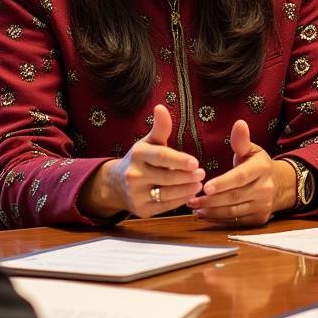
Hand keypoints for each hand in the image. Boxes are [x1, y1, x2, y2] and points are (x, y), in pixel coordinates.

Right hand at [81, 104, 204, 217]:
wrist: (115, 184)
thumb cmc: (140, 160)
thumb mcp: (148, 142)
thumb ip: (160, 128)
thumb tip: (161, 107)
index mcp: (138, 154)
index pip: (161, 157)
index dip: (179, 160)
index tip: (196, 162)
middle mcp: (134, 174)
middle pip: (166, 177)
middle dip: (187, 176)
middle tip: (202, 174)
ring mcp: (136, 194)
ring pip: (166, 194)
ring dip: (186, 190)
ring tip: (198, 184)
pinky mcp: (141, 210)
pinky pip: (164, 207)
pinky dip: (179, 201)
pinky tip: (189, 194)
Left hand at [187, 119, 293, 225]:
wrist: (279, 185)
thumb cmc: (257, 165)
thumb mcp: (252, 150)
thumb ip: (241, 140)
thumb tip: (239, 123)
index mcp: (261, 169)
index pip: (240, 177)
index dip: (222, 183)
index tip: (205, 187)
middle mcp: (264, 189)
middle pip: (234, 197)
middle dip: (211, 200)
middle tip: (191, 199)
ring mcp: (263, 206)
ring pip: (234, 211)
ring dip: (212, 211)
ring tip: (194, 207)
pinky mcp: (259, 219)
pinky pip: (236, 222)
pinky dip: (219, 219)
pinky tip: (204, 214)